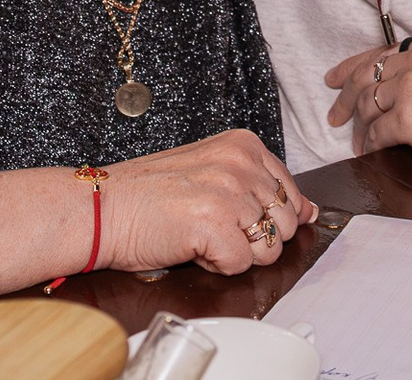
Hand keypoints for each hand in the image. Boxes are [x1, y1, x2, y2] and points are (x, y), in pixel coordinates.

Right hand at [99, 129, 316, 275]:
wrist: (101, 208)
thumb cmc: (149, 195)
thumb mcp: (211, 173)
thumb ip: (260, 187)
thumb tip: (311, 211)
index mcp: (243, 145)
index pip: (290, 193)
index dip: (266, 218)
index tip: (236, 218)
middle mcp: (241, 163)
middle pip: (285, 224)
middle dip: (252, 238)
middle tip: (211, 226)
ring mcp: (229, 192)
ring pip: (268, 249)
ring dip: (235, 253)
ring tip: (200, 234)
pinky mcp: (215, 225)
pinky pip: (241, 266)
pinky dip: (216, 266)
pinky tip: (190, 246)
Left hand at [325, 38, 411, 182]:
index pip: (383, 53)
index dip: (354, 66)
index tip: (336, 78)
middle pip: (366, 76)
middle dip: (345, 96)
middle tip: (334, 114)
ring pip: (369, 105)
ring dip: (359, 125)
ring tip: (356, 140)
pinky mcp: (410, 119)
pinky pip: (378, 133)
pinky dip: (370, 144)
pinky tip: (369, 152)